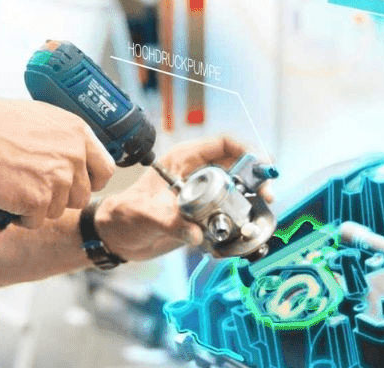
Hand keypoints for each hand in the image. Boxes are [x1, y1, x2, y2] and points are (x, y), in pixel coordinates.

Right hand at [0, 97, 116, 228]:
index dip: (90, 181)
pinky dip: (22, 218)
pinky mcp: (39, 201)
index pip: (105, 169)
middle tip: (37, 189)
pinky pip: (36, 221)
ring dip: (40, 208)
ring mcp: (58, 180)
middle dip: (61, 198)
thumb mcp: (38, 117)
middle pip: (81, 196)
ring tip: (17, 190)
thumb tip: (67, 150)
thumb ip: (59, 135)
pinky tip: (8, 201)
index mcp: (77, 132)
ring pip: (58, 210)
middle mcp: (73, 156)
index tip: (77, 184)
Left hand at [95, 135, 272, 262]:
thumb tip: (196, 235)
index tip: (263, 164)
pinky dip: (237, 222)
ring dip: (250, 202)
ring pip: (237, 191)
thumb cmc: (124, 216)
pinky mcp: (204, 215)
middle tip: (267, 195)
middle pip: (237, 167)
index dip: (246, 149)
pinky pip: (228, 214)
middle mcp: (197, 174)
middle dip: (256, 178)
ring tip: (256, 216)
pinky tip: (237, 235)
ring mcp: (202, 194)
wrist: (116, 238)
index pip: (222, 144)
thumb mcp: (144, 215)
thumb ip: (169, 222)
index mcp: (183, 159)